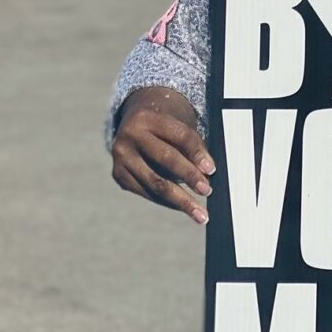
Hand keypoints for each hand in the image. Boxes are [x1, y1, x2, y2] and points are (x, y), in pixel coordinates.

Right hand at [111, 87, 214, 224]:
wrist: (134, 128)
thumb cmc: (166, 131)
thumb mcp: (178, 129)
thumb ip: (193, 148)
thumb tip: (207, 175)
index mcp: (149, 118)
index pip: (180, 136)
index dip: (197, 153)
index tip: (212, 170)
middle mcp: (131, 135)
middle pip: (165, 158)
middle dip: (189, 176)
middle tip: (207, 191)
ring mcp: (121, 156)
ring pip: (155, 182)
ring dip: (181, 199)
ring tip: (200, 213)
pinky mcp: (118, 174)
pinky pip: (147, 192)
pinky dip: (167, 201)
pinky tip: (182, 207)